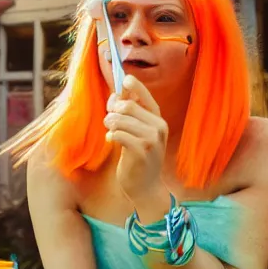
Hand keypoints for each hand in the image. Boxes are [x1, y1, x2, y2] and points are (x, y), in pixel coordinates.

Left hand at [104, 75, 167, 201]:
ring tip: (111, 131)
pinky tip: (112, 141)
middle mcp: (158, 127)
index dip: (133, 85)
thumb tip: (117, 94)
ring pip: (121, 119)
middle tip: (109, 120)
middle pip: (127, 106)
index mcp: (158, 120)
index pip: (145, 96)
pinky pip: (119, 134)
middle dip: (112, 110)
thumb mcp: (139, 132)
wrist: (145, 186)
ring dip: (110, 124)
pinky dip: (112, 136)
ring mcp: (151, 140)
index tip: (123, 82)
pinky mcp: (141, 151)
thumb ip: (131, 113)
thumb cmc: (139, 157)